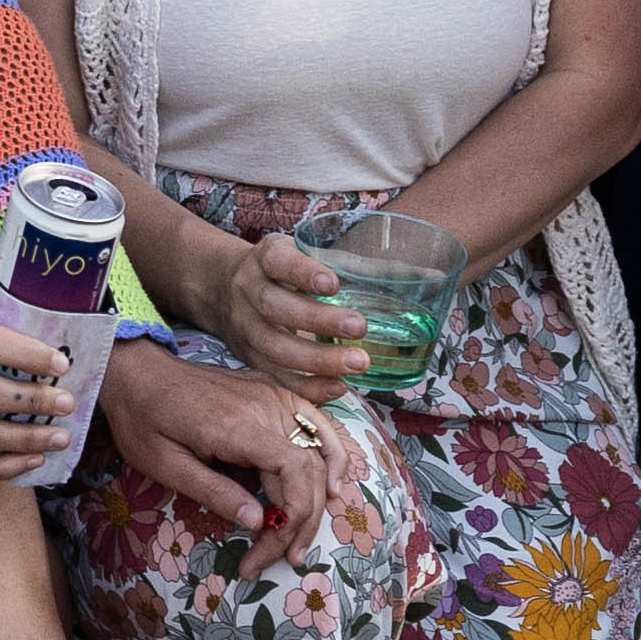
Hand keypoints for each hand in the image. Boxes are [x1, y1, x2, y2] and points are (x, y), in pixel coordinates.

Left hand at [92, 347, 342, 565]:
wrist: (137, 370)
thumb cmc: (143, 419)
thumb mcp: (165, 464)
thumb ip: (214, 492)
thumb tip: (258, 522)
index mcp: (236, 425)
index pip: (293, 470)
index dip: (294, 516)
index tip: (271, 550)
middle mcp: (264, 405)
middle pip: (308, 468)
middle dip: (302, 520)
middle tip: (285, 558)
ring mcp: (272, 393)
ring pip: (317, 450)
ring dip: (321, 497)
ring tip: (304, 536)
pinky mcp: (273, 390)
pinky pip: (316, 423)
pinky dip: (332, 454)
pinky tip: (334, 486)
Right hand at [202, 226, 372, 392]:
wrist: (224, 288)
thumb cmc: (281, 271)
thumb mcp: (299, 252)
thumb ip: (340, 260)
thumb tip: (416, 272)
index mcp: (264, 259)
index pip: (278, 261)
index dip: (302, 272)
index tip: (333, 283)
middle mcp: (248, 290)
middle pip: (274, 306)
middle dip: (317, 320)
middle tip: (359, 327)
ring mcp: (244, 326)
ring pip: (273, 346)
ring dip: (317, 359)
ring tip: (358, 362)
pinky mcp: (248, 356)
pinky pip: (275, 375)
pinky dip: (307, 385)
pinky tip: (338, 387)